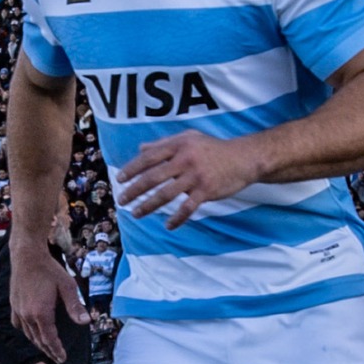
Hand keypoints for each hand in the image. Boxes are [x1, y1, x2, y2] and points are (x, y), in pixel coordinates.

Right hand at [10, 249, 86, 363]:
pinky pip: (19, 325)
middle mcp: (27, 315)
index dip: (56, 350)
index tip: (62, 358)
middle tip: (58, 358)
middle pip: (38, 340)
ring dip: (38, 343)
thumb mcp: (67, 286)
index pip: (49, 339)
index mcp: (41, 313)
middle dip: (49, 350)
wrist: (27, 256)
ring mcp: (18, 310)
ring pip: (28, 334)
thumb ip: (76, 306)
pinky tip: (31, 332)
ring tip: (47, 348)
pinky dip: (26, 332)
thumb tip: (86, 322)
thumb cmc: (49, 269)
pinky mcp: (13, 305)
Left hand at [117, 130, 263, 228]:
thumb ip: (164, 143)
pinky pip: (187, 208)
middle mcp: (185, 159)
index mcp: (178, 145)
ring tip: (136, 213)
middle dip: (134, 190)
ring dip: (148, 206)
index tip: (119, 179)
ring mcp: (195, 176)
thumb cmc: (213, 148)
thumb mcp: (189, 138)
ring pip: (166, 194)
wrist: (244, 158)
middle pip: (153, 177)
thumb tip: (141, 148)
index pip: (149, 157)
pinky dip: (177, 218)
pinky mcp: (206, 191)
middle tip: (122, 200)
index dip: (132, 169)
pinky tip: (168, 225)